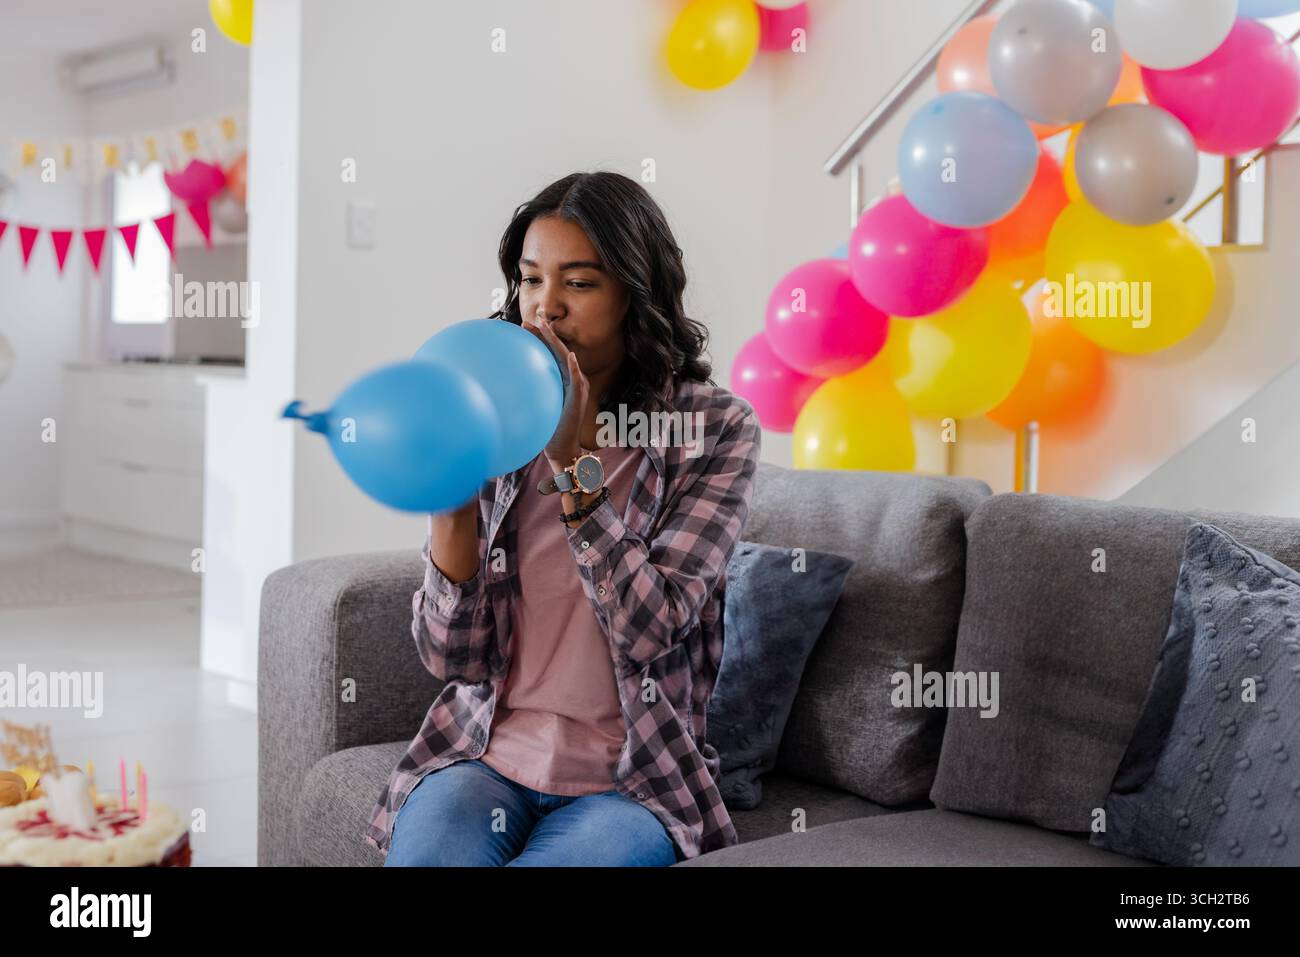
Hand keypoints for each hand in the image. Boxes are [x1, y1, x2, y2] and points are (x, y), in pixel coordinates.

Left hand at [523, 314, 588, 468]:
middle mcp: (572, 378)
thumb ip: (531, 391)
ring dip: (557, 343)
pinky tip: (570, 357)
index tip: (524, 325)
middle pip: (558, 350)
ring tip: (547, 329)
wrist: (562, 448)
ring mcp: (578, 386)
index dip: (539, 338)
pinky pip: (577, 379)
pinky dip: (574, 368)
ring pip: (567, 358)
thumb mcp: (538, 406)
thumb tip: (508, 383)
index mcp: (562, 378)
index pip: (550, 353)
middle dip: (545, 333)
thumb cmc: (549, 429)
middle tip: (531, 319)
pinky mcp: (579, 397)